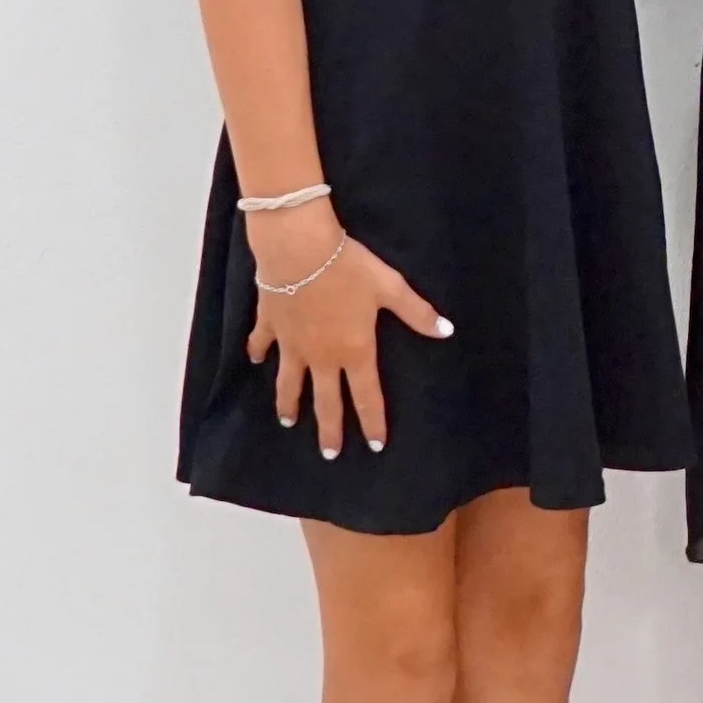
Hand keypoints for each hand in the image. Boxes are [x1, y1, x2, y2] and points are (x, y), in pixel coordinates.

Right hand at [244, 211, 449, 461]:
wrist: (298, 248)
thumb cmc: (348, 267)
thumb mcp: (389, 287)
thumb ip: (416, 312)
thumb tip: (446, 331)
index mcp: (354, 351)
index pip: (366, 396)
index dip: (372, 422)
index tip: (375, 446)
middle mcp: (321, 356)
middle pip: (325, 402)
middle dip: (329, 430)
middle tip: (330, 454)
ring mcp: (292, 344)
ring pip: (289, 383)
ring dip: (289, 403)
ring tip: (288, 421)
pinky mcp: (270, 326)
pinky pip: (262, 345)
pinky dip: (258, 353)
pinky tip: (256, 361)